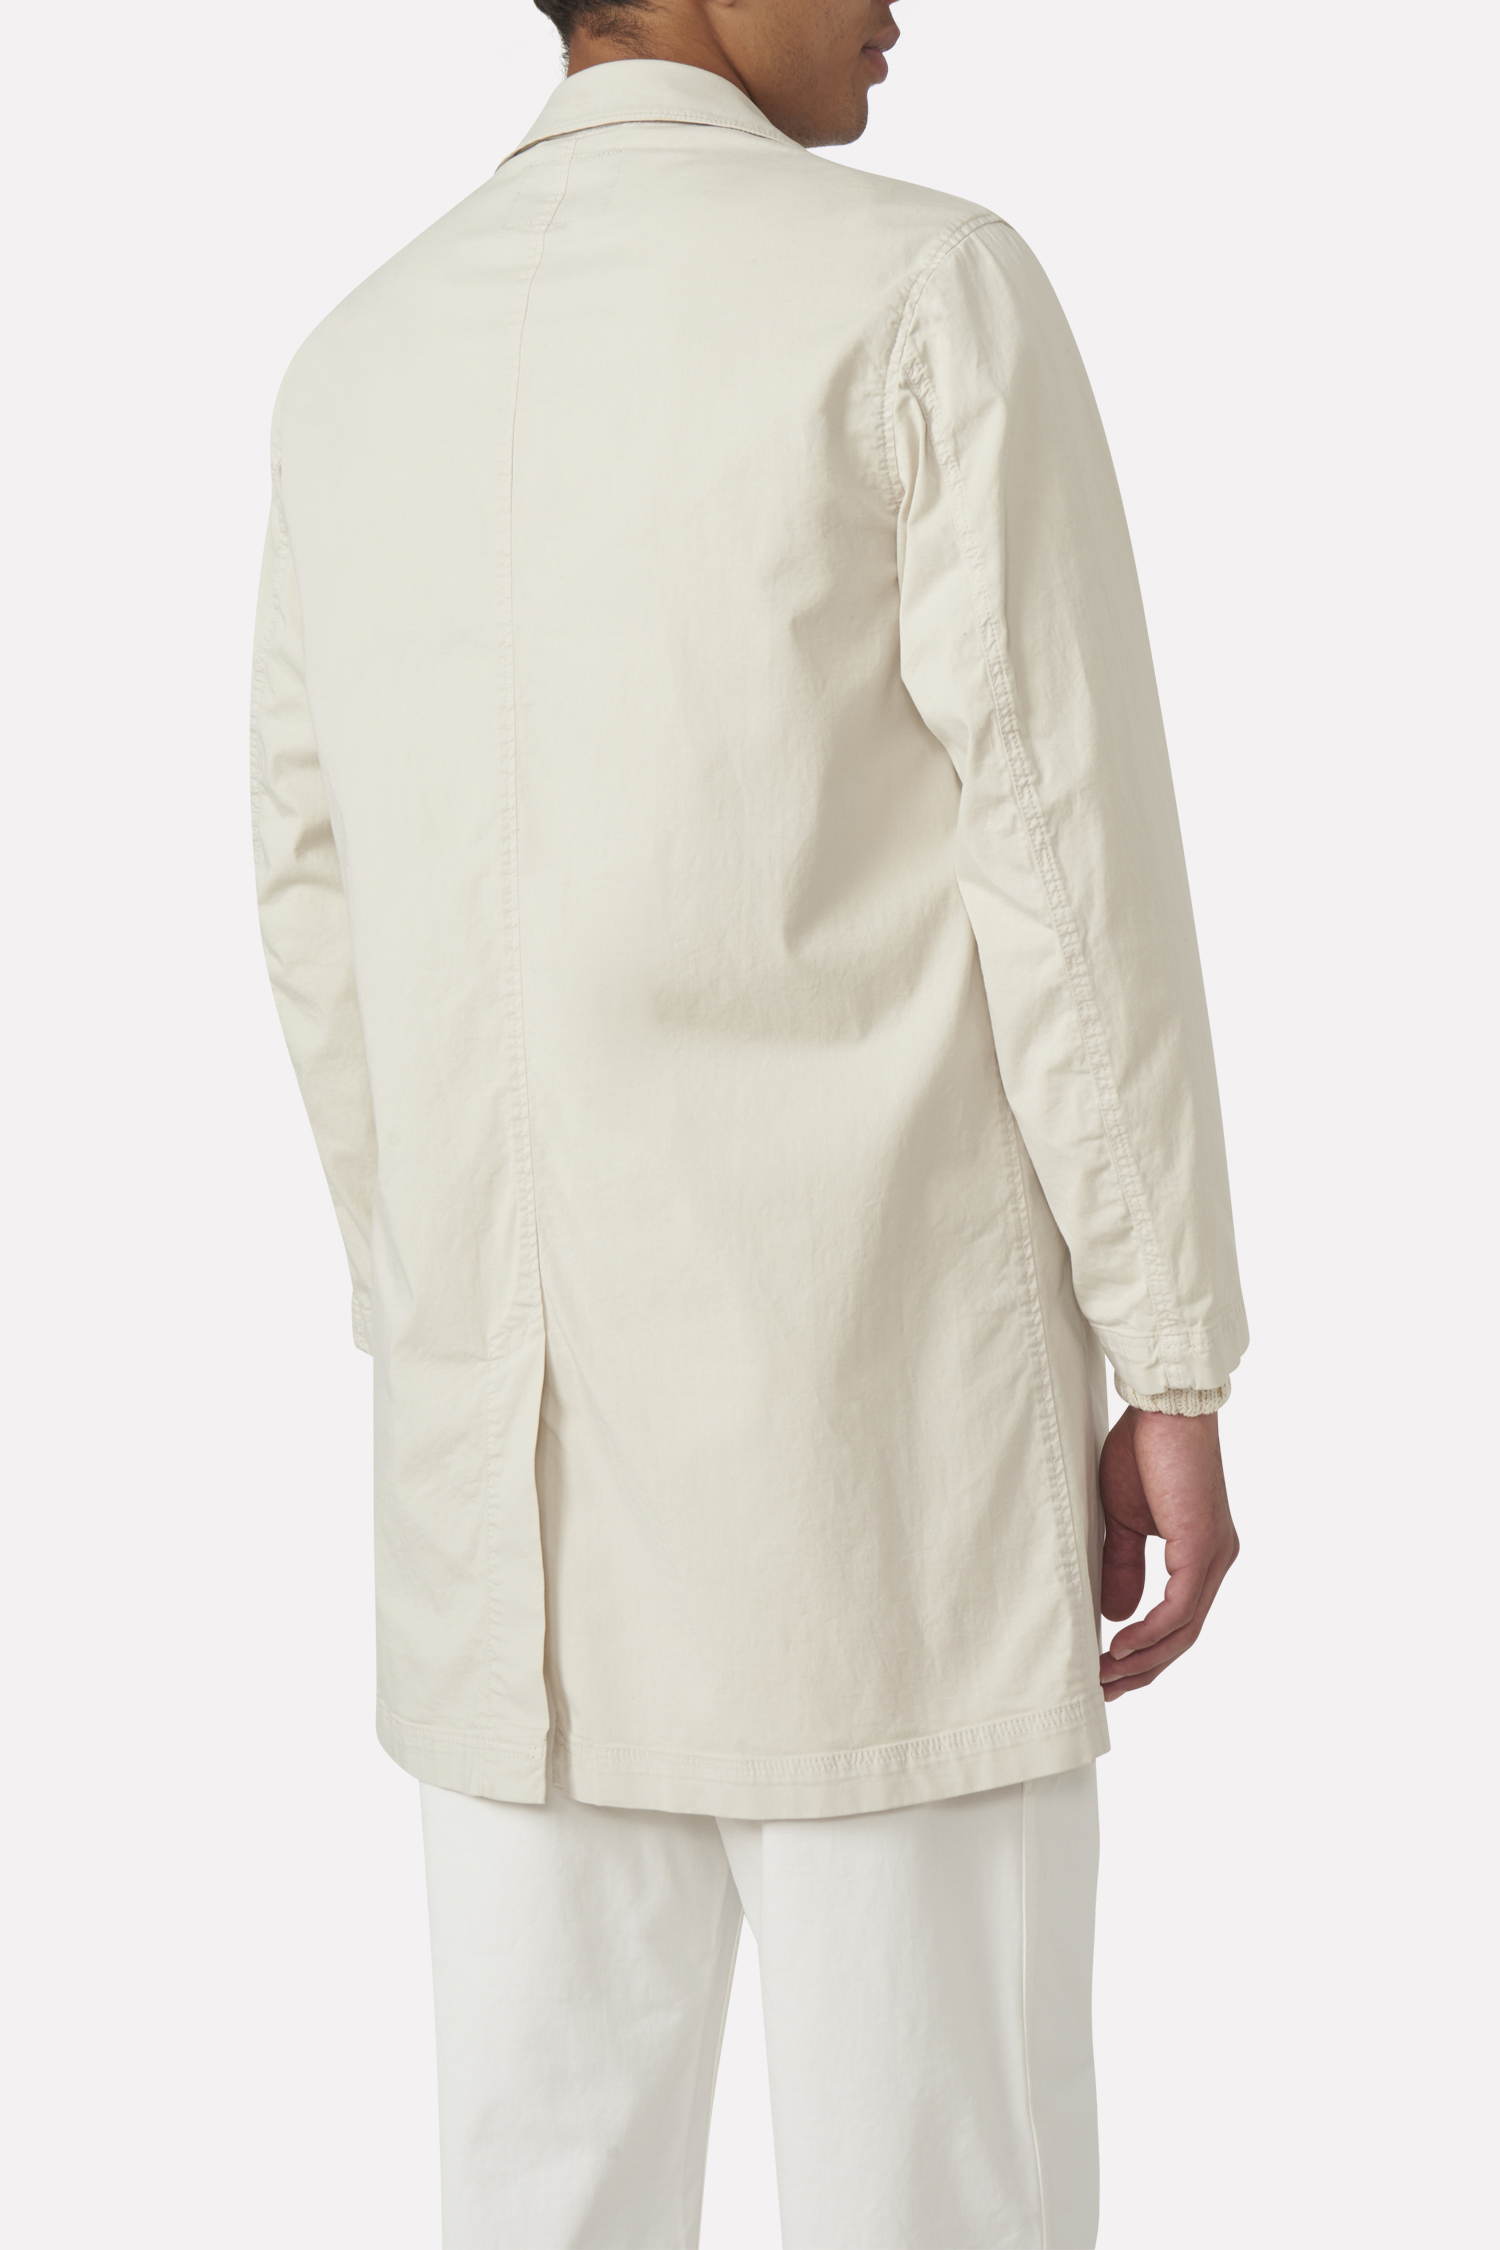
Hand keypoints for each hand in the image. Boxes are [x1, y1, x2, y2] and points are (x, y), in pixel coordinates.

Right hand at [1098, 1408, 1238, 1700]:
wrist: (1162, 1407)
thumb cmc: (1142, 1451)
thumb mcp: (1123, 1520)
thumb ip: (1123, 1567)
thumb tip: (1117, 1617)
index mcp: (1201, 1555)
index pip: (1178, 1622)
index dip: (1145, 1654)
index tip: (1107, 1672)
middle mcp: (1217, 1561)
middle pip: (1183, 1637)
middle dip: (1142, 1670)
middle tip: (1103, 1691)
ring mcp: (1214, 1556)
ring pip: (1184, 1630)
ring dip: (1143, 1660)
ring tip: (1105, 1678)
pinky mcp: (1203, 1547)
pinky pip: (1180, 1607)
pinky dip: (1151, 1633)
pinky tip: (1121, 1647)